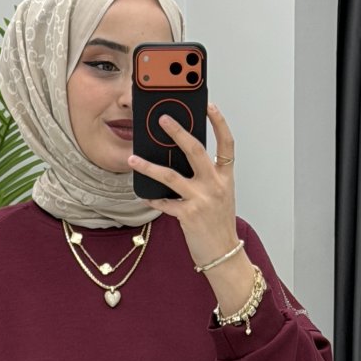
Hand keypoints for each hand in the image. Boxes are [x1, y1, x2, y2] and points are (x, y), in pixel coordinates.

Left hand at [127, 102, 239, 270]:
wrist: (223, 255)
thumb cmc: (219, 225)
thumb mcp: (220, 196)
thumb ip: (206, 177)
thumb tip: (180, 160)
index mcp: (225, 177)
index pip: (227, 143)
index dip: (219, 122)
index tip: (208, 105)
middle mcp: (215, 185)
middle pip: (195, 150)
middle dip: (178, 131)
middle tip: (162, 118)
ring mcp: (202, 199)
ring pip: (170, 176)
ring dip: (148, 166)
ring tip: (133, 158)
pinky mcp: (188, 215)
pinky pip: (164, 202)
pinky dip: (153, 199)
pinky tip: (145, 195)